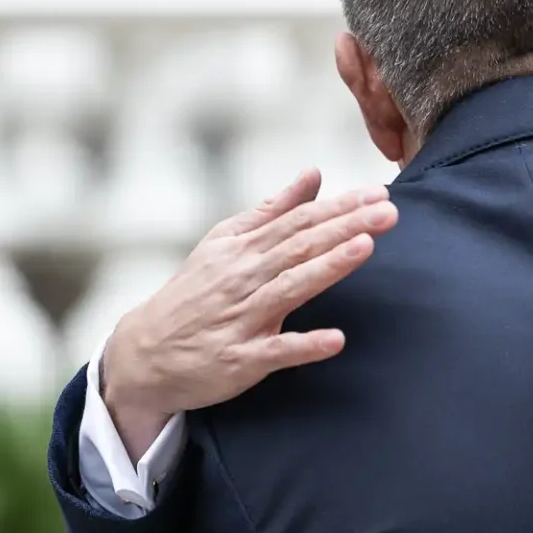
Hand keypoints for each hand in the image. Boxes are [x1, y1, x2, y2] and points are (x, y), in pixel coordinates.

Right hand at [101, 169, 397, 459]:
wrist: (144, 352)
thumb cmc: (196, 292)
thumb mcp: (226, 243)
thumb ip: (272, 210)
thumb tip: (314, 174)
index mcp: (244, 248)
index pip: (299, 221)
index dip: (340, 206)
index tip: (379, 193)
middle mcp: (244, 277)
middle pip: (301, 246)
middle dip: (346, 226)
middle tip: (388, 211)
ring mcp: (242, 318)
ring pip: (291, 288)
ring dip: (328, 267)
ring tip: (365, 247)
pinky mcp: (240, 358)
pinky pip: (276, 350)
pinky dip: (305, 345)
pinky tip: (336, 339)